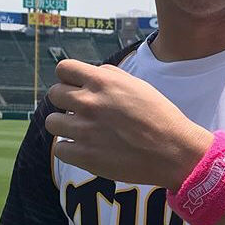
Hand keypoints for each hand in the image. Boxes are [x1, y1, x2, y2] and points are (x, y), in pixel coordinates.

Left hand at [44, 60, 212, 189]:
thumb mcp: (138, 85)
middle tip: (82, 112)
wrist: (172, 151)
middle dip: (66, 101)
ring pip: (52, 122)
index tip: (77, 87)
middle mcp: (89, 103)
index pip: (63, 69)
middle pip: (54, 94)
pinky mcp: (84, 156)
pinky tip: (86, 149)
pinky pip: (59, 149)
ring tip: (82, 131)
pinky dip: (70, 149)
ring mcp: (84, 130)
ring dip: (65, 125)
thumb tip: (91, 74)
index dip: (69, 78)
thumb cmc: (159, 117)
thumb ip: (110, 76)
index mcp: (102, 82)